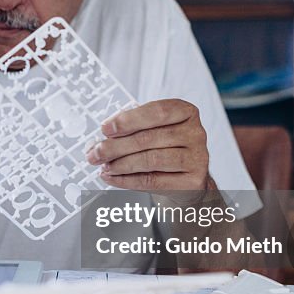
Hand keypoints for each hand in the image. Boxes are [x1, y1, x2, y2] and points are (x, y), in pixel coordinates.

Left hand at [86, 99, 209, 192]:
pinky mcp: (193, 180)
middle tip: (95, 153)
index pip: (157, 112)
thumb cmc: (164, 148)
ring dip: (120, 164)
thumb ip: (130, 129)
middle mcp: (195, 133)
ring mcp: (198, 157)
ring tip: (104, 167)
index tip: (105, 129)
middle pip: (149, 138)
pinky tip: (113, 178)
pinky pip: (154, 181)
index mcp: (185, 112)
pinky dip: (128, 181)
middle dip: (115, 146)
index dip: (128, 120)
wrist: (187, 178)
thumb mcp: (151, 131)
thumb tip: (101, 138)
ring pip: (151, 160)